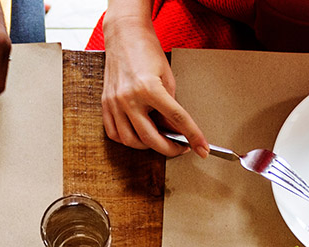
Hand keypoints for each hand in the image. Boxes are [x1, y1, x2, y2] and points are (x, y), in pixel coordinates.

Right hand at [101, 12, 208, 156]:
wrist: (124, 34)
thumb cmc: (147, 51)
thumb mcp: (167, 77)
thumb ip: (171, 106)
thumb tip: (176, 131)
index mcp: (149, 88)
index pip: (176, 119)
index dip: (192, 136)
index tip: (202, 149)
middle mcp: (129, 98)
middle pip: (151, 139)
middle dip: (169, 149)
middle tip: (180, 148)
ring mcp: (114, 103)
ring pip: (130, 141)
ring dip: (147, 147)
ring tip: (158, 140)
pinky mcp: (105, 104)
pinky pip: (114, 134)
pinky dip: (127, 140)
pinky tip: (138, 135)